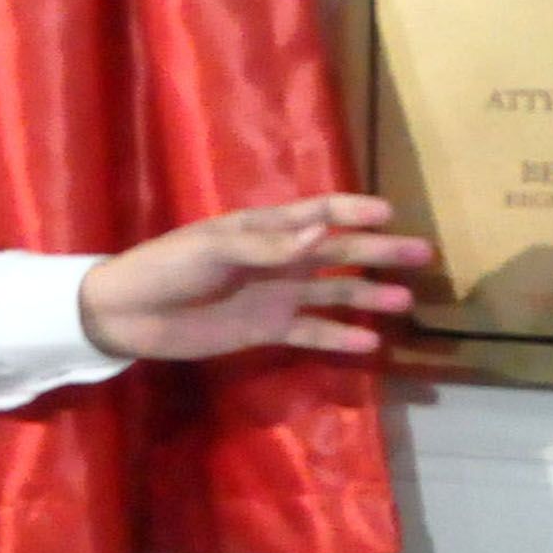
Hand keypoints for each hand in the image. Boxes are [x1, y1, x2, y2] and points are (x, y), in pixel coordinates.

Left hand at [76, 194, 434, 361]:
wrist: (129, 313)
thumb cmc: (168, 265)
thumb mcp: (215, 247)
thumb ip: (270, 244)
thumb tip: (325, 231)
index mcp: (266, 227)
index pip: (321, 212)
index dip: (356, 210)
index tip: (390, 212)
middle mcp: (280, 259)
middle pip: (341, 251)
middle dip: (380, 251)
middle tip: (423, 254)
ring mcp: (276, 296)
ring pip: (335, 292)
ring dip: (369, 295)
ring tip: (406, 301)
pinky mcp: (267, 330)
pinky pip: (313, 332)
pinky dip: (341, 336)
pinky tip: (372, 342)